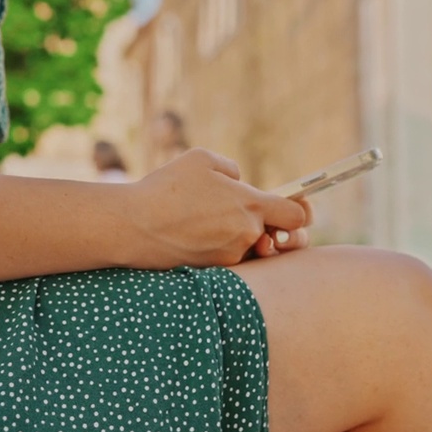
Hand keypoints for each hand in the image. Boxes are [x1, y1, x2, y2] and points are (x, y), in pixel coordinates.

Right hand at [123, 148, 308, 268]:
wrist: (133, 226)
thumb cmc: (166, 188)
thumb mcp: (202, 160)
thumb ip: (231, 170)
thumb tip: (239, 182)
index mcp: (251, 205)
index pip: (297, 216)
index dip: (299, 211)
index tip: (290, 206)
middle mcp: (246, 235)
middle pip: (274, 235)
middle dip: (264, 226)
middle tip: (240, 215)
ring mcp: (230, 257)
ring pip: (248, 247)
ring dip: (236, 236)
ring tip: (205, 222)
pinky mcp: (212, 272)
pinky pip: (227, 258)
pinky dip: (217, 248)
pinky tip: (193, 235)